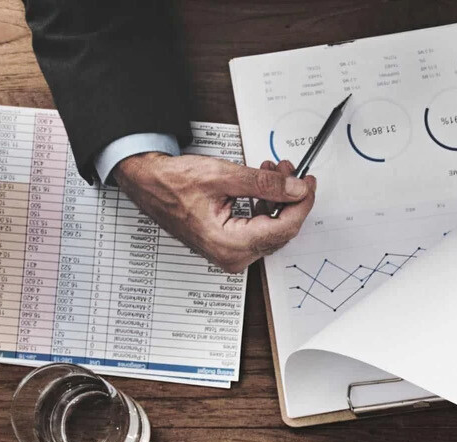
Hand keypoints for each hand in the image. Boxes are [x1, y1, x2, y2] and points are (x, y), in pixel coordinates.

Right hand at [113, 154, 314, 273]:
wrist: (148, 183)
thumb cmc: (172, 182)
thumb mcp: (222, 176)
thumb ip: (264, 184)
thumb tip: (294, 189)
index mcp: (230, 245)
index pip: (283, 229)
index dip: (301, 205)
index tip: (308, 185)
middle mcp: (232, 256)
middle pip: (280, 231)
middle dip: (289, 199)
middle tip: (292, 172)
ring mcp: (231, 254)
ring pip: (271, 229)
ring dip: (277, 199)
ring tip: (274, 171)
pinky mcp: (230, 246)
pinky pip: (259, 228)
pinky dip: (265, 207)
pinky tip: (263, 186)